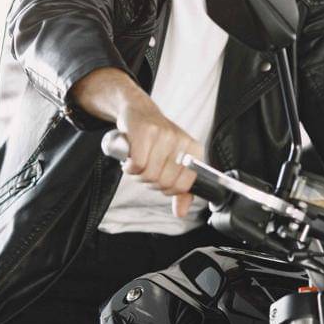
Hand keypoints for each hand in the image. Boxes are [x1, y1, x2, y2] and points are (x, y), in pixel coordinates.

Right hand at [116, 98, 202, 217]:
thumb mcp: (174, 163)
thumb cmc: (157, 140)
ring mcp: (164, 135)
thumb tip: (181, 212)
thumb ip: (180, 190)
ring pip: (149, 175)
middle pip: (164, 183)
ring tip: (138, 162)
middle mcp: (182, 142)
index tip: (159, 179)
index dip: (167, 189)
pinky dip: (129, 166)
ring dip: (138, 174)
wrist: (139, 111)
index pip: (183, 186)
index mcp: (194, 151)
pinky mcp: (145, 132)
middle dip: (150, 181)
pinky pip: (137, 165)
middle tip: (146, 169)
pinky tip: (130, 158)